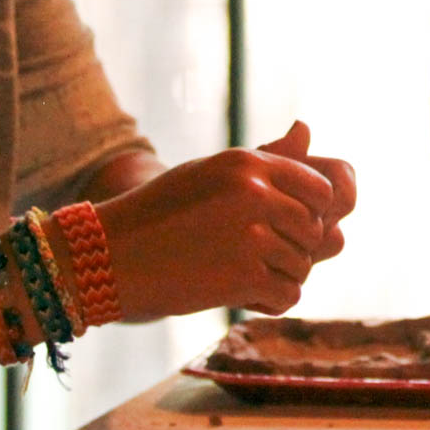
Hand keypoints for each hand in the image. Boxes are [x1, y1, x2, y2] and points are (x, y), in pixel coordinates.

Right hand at [98, 119, 354, 317]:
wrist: (108, 256)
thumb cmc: (157, 212)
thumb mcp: (208, 173)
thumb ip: (264, 159)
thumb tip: (307, 128)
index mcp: (247, 163)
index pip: (321, 189)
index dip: (313, 214)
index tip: (289, 228)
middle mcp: (255, 193)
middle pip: (316, 230)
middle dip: (297, 249)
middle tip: (261, 258)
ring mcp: (251, 235)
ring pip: (303, 265)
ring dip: (281, 277)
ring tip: (243, 274)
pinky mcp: (243, 276)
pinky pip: (289, 294)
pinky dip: (271, 301)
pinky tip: (244, 294)